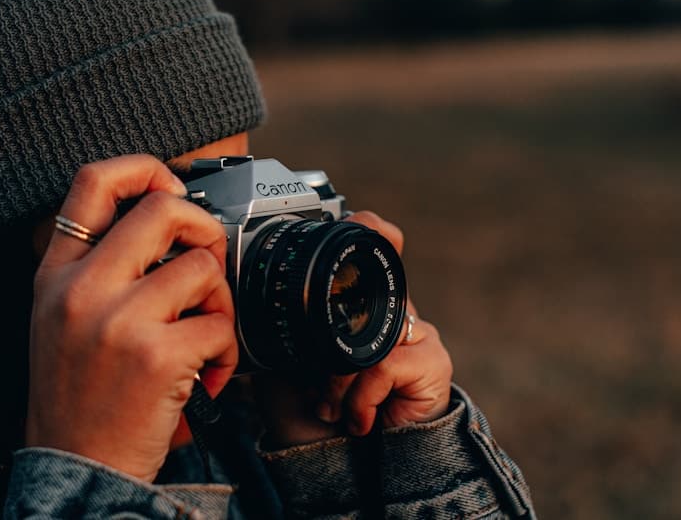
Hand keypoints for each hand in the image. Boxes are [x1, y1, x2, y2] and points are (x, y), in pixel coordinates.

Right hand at [24, 155, 237, 481]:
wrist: (76, 469)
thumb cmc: (78, 397)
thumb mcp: (59, 319)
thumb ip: (97, 267)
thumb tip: (167, 216)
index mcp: (56, 274)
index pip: (92, 183)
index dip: (145, 169)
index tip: (173, 190)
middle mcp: (81, 289)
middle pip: (161, 209)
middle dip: (203, 229)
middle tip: (207, 262)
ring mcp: (118, 321)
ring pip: (203, 268)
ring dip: (220, 303)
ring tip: (204, 336)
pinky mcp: (156, 356)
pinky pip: (220, 326)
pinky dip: (226, 354)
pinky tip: (207, 376)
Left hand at [256, 211, 453, 446]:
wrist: (335, 462)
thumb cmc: (309, 408)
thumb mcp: (283, 356)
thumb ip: (278, 320)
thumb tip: (248, 285)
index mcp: (360, 303)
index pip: (377, 249)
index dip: (374, 230)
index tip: (359, 218)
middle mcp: (392, 311)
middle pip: (369, 295)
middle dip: (332, 346)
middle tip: (315, 381)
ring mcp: (418, 334)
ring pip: (370, 335)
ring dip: (338, 378)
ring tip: (328, 403)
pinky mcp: (433, 362)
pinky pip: (385, 365)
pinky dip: (359, 397)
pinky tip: (356, 419)